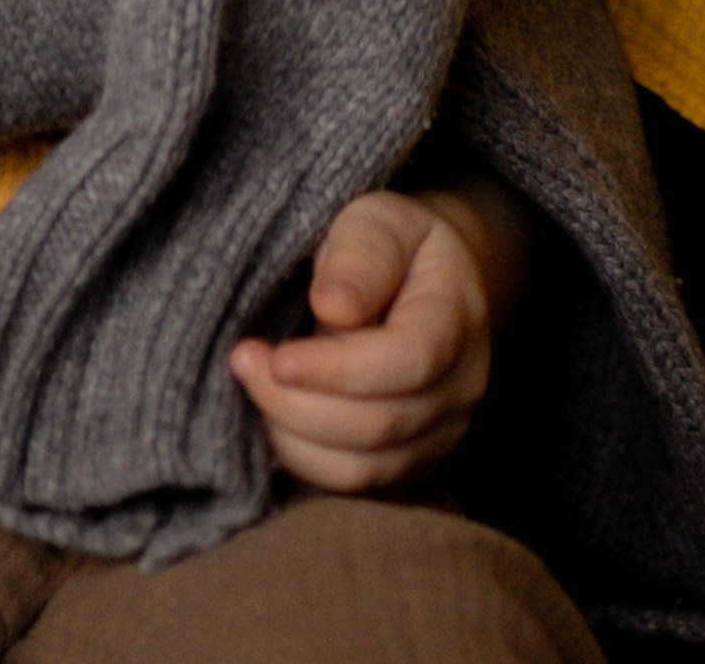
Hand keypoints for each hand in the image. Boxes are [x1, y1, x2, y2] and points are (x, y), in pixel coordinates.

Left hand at [231, 180, 530, 493]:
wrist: (422, 280)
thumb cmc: (392, 244)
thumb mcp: (377, 221)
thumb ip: (361, 255)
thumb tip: (334, 308)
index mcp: (458, 315)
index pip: (410, 361)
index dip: (339, 370)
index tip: (277, 356)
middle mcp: (461, 385)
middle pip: (380, 425)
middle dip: (298, 403)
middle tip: (243, 360)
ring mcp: (440, 433)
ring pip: (362, 468)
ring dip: (292, 436)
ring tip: (252, 384)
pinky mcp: (409, 462)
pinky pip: (352, 485)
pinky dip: (303, 457)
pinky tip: (273, 415)